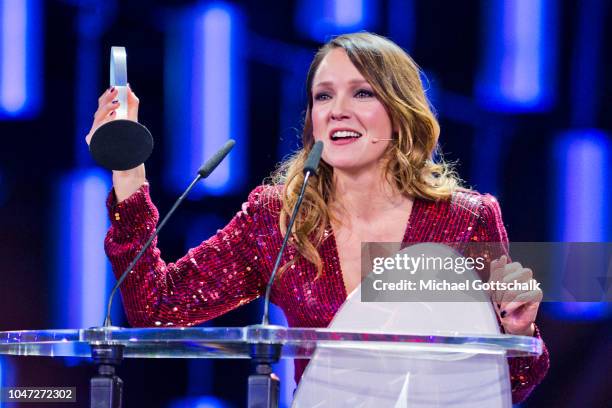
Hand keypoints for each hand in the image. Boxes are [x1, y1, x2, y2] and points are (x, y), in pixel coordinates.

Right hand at [85, 85, 145, 201]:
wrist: (129, 166)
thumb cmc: (130, 144)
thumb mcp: (132, 122)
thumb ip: (131, 106)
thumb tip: (129, 89)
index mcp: (105, 121)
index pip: (103, 106)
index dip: (107, 95)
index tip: (115, 86)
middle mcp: (98, 128)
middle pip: (99, 111)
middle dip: (107, 100)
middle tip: (116, 91)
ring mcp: (96, 137)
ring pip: (97, 119)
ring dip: (106, 109)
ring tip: (116, 103)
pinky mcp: (96, 145)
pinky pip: (97, 133)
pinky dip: (104, 124)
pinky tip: (112, 118)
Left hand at [489, 255, 541, 335]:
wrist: (509, 321)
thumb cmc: (500, 303)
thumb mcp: (492, 288)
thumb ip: (496, 272)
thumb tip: (502, 257)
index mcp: (513, 267)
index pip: (501, 268)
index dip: (494, 282)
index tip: (491, 292)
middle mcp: (524, 272)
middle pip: (507, 278)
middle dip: (499, 291)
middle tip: (497, 301)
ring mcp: (532, 282)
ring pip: (515, 287)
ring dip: (505, 299)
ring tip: (502, 306)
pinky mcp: (538, 293)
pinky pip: (523, 296)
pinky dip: (512, 305)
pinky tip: (507, 310)